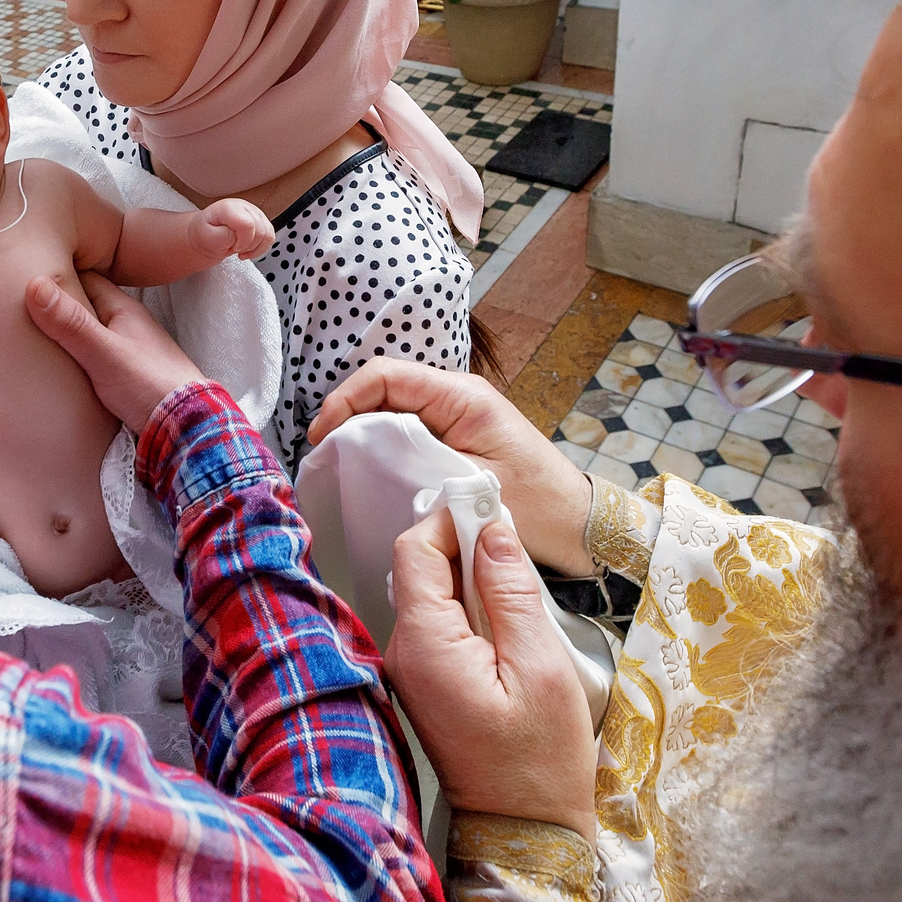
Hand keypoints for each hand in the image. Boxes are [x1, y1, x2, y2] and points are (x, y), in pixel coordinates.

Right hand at [25, 272, 206, 431]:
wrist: (185, 427)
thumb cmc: (148, 385)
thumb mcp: (103, 353)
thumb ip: (70, 323)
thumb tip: (34, 284)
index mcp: (124, 309)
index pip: (86, 278)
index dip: (58, 274)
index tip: (26, 275)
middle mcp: (127, 325)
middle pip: (87, 305)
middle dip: (59, 305)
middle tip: (21, 306)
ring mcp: (129, 350)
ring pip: (90, 332)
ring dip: (68, 333)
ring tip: (33, 335)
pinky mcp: (127, 375)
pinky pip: (95, 355)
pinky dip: (78, 355)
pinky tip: (61, 365)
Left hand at [199, 197, 274, 262]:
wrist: (205, 235)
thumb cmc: (205, 234)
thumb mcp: (208, 237)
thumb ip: (225, 236)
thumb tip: (240, 237)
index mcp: (229, 207)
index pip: (247, 224)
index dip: (243, 241)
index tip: (233, 247)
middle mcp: (244, 206)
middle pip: (260, 231)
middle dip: (248, 246)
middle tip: (234, 248)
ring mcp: (254, 213)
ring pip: (268, 234)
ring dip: (255, 248)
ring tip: (240, 249)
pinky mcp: (261, 221)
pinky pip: (270, 237)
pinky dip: (261, 248)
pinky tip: (248, 250)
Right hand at [309, 360, 597, 577]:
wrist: (577, 526)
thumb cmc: (535, 505)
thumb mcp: (470, 484)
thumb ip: (417, 463)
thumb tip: (365, 457)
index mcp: (462, 396)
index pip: (386, 376)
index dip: (345, 399)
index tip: (324, 437)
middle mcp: (457, 396)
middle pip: (384, 388)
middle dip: (348, 415)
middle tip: (325, 455)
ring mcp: (456, 415)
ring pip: (393, 408)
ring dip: (364, 431)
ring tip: (342, 464)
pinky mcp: (457, 436)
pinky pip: (408, 429)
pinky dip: (384, 445)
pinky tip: (372, 472)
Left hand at [386, 509, 598, 843]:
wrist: (526, 832)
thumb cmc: (540, 760)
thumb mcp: (541, 667)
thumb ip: (512, 594)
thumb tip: (493, 532)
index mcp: (425, 645)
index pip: (415, 551)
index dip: (451, 519)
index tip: (494, 509)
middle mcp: (404, 654)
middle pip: (418, 568)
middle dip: (463, 543)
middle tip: (514, 541)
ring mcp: (411, 671)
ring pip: (429, 594)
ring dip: (470, 576)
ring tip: (518, 580)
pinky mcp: (426, 683)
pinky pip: (439, 623)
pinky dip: (469, 607)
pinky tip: (506, 616)